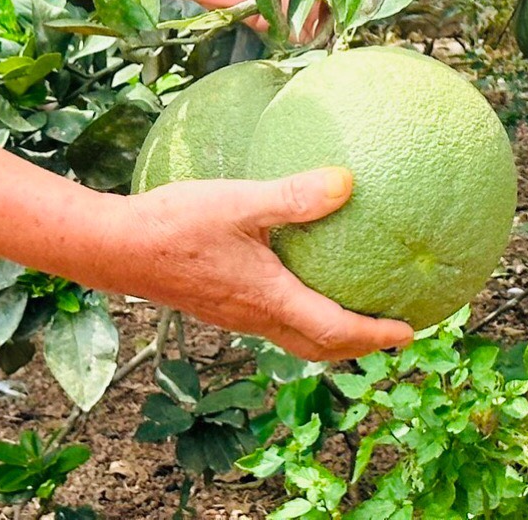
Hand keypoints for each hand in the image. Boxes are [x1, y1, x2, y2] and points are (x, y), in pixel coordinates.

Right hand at [127, 169, 413, 361]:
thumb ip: (293, 196)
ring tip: (357, 313)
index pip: (334, 330)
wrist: (117, 248)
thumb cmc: (176, 225)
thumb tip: (347, 182)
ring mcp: (236, 313)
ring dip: (331, 334)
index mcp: (269, 298)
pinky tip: (301, 283)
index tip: (409, 331)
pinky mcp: (221, 303)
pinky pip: (275, 321)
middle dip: (359, 344)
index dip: (374, 334)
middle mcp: (256, 315)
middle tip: (393, 332)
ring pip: (295, 336)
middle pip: (318, 345)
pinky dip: (303, 316)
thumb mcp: (240, 203)